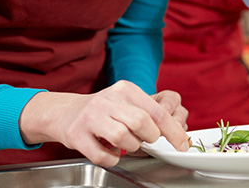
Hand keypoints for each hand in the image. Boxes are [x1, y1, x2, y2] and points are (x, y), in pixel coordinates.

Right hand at [19, 81, 189, 166]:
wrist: (67, 112)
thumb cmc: (105, 111)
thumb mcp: (127, 103)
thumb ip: (149, 113)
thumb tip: (177, 131)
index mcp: (125, 89)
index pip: (157, 111)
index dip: (172, 131)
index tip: (181, 144)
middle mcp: (108, 99)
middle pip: (141, 123)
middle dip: (148, 138)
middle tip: (143, 140)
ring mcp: (91, 116)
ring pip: (123, 139)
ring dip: (129, 148)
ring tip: (124, 144)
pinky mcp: (78, 135)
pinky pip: (104, 156)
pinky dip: (112, 159)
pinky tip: (109, 151)